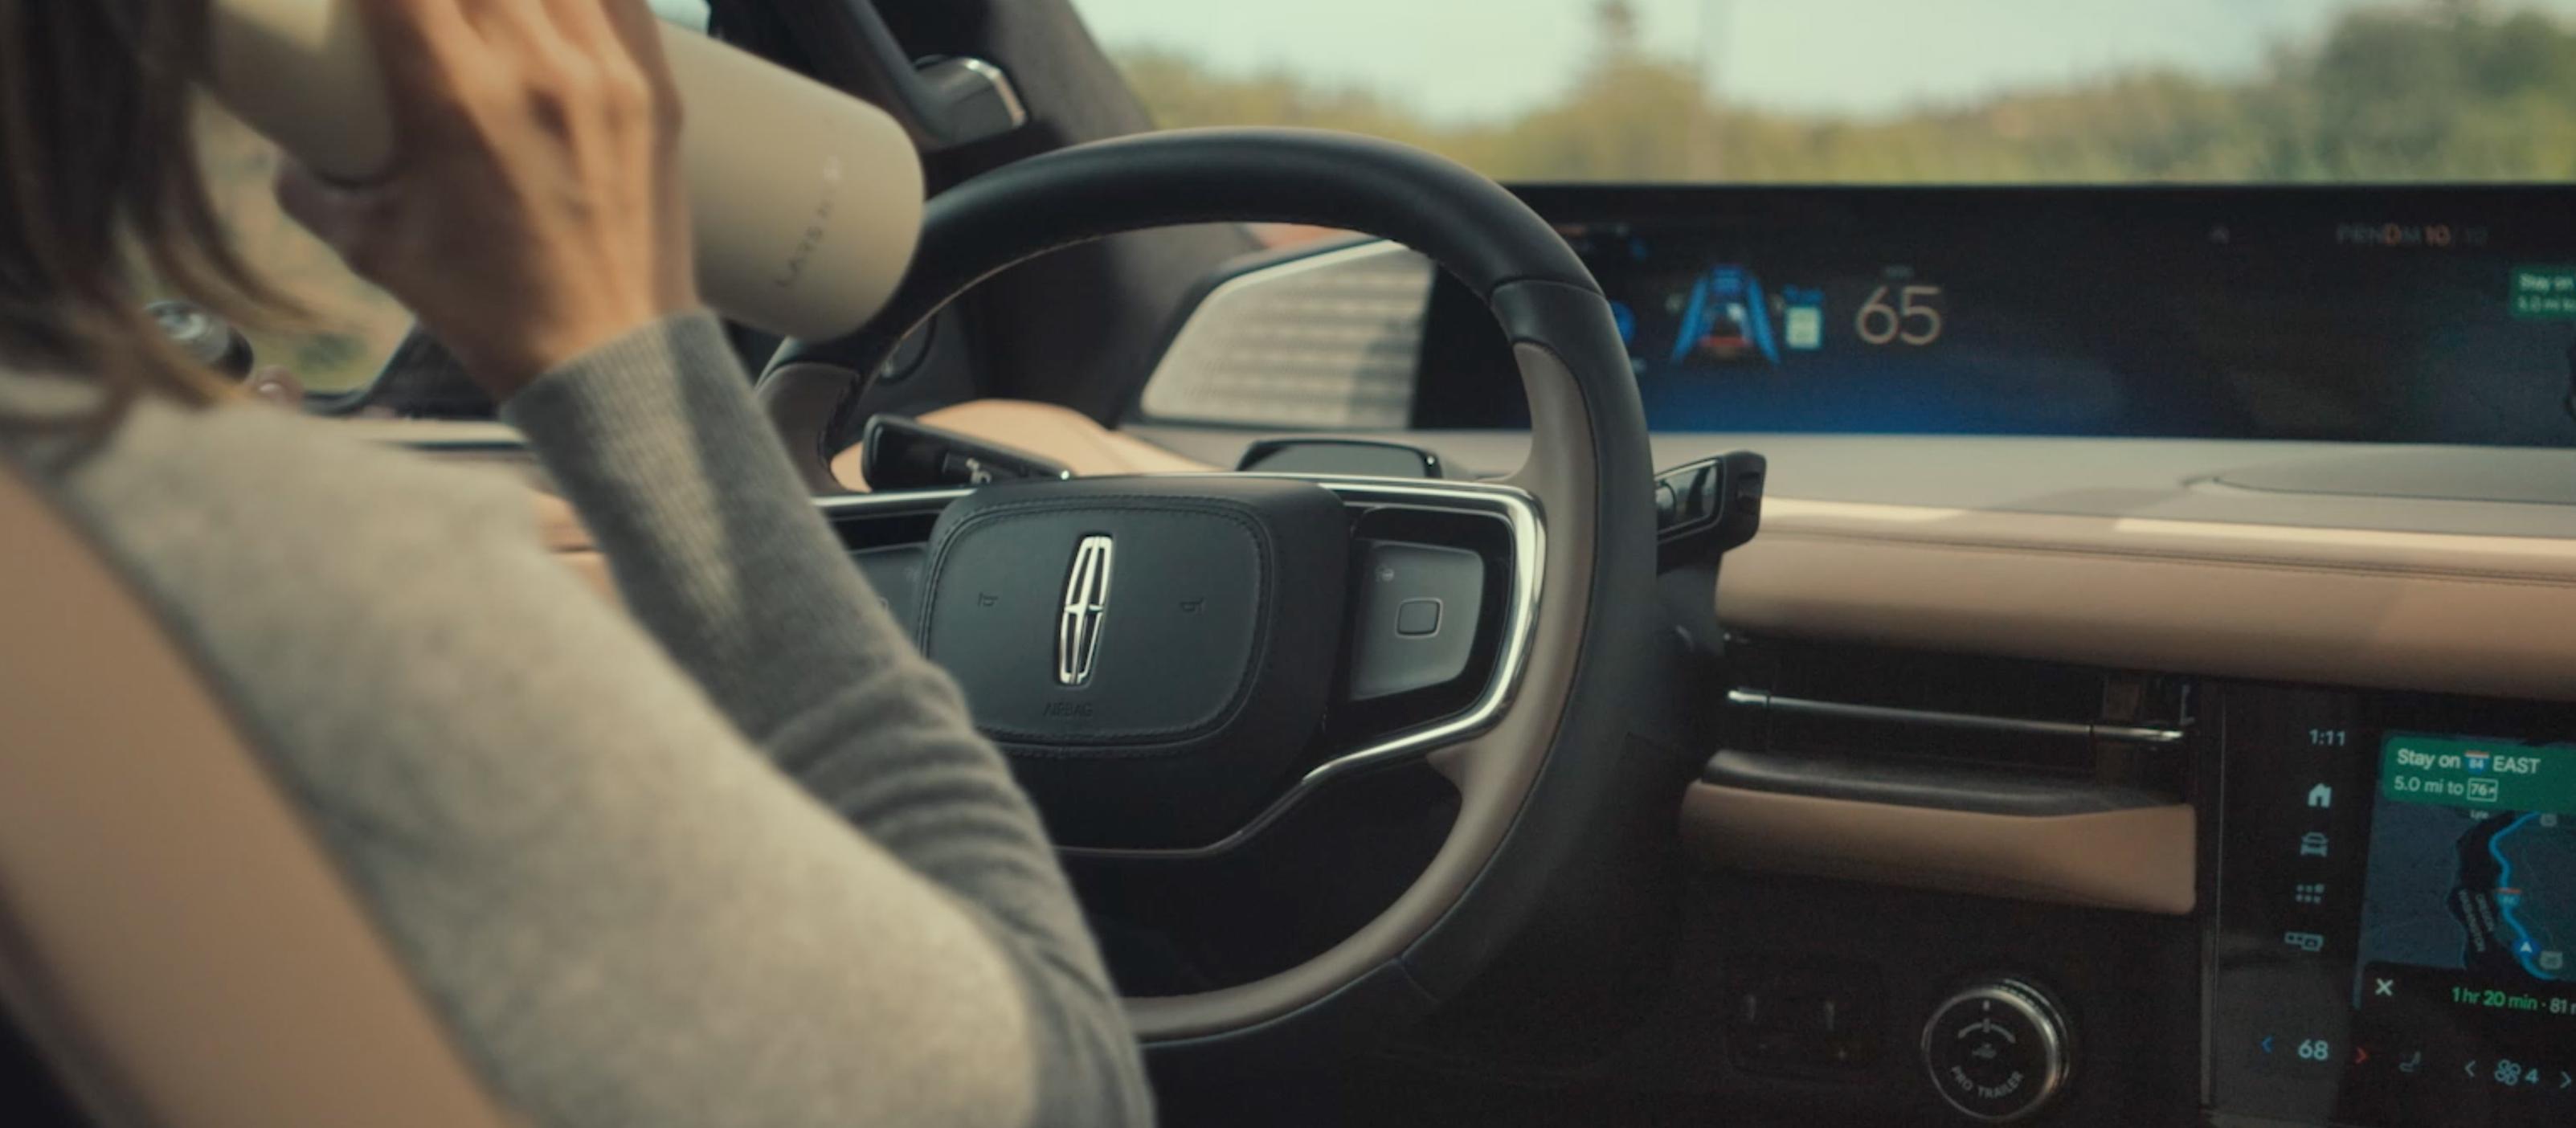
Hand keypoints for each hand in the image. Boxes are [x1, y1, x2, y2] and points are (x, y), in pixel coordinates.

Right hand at [277, 0, 694, 398]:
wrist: (609, 359)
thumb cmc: (486, 311)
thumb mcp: (373, 248)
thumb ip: (311, 189)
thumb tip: (283, 153)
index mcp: (456, 95)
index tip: (368, 4)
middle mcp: (537, 66)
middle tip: (420, 14)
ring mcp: (607, 72)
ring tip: (483, 19)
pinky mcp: (657, 89)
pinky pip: (619, 0)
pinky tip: (551, 12)